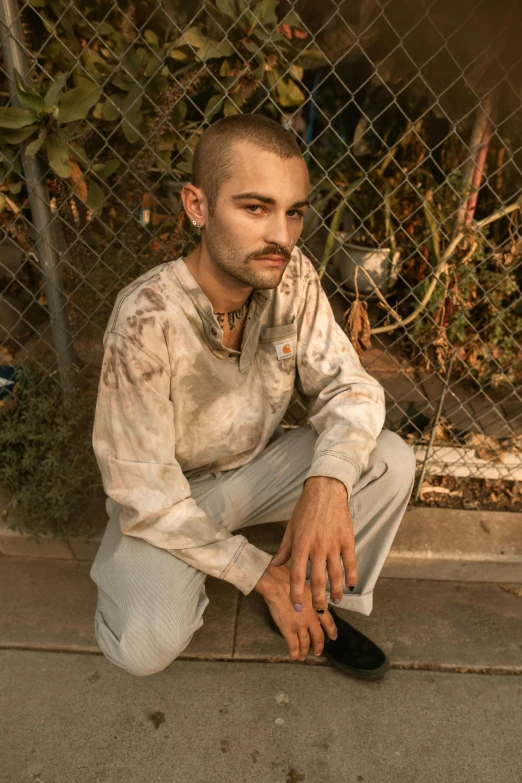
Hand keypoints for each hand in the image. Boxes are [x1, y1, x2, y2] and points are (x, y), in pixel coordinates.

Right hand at [254, 563, 337, 659]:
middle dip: (319, 646)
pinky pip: (293, 646)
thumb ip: (312, 598)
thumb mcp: (307, 588)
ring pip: (306, 643)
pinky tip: (294, 657)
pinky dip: (295, 653)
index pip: (329, 622)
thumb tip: (313, 601)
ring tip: (304, 656)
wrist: (277, 584)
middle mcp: (311, 618)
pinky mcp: (288, 630)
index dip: (332, 631)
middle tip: (318, 651)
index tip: (333, 637)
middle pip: (318, 637)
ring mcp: (300, 625)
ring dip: (305, 652)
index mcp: (317, 607)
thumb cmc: (289, 580)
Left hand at [270, 476, 356, 610]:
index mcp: (301, 545)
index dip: (296, 593)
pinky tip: (350, 586)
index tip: (297, 606)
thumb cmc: (305, 509)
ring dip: (335, 591)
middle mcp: (317, 547)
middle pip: (318, 580)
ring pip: (335, 575)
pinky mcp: (347, 540)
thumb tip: (275, 565)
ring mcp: (333, 544)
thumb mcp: (291, 528)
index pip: (297, 575)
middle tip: (319, 610)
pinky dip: (351, 576)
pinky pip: (350, 563)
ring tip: (336, 601)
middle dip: (318, 598)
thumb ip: (284, 549)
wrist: (325, 490)